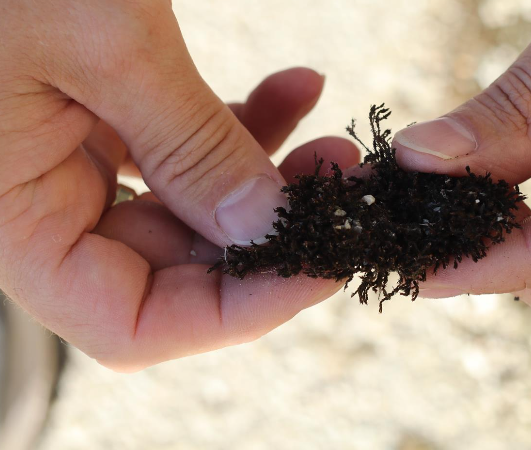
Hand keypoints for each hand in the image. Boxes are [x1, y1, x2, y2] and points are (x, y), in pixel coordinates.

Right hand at [0, 1, 358, 370]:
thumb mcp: (105, 44)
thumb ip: (192, 149)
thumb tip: (275, 229)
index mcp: (9, 221)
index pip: (130, 327)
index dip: (232, 315)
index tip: (319, 270)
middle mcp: (37, 206)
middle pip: (173, 273)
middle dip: (270, 235)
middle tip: (345, 191)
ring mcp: (69, 161)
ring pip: (191, 210)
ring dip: (268, 181)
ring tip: (336, 144)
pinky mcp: (98, 115)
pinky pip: (183, 147)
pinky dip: (242, 124)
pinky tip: (297, 88)